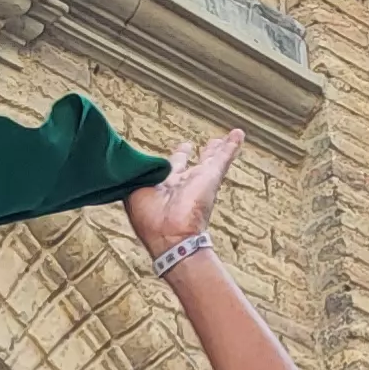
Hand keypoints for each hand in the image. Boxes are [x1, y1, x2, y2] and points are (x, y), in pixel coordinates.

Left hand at [125, 130, 244, 258]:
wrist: (170, 235)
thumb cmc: (148, 219)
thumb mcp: (133, 190)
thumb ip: (135, 173)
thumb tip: (130, 160)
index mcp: (165, 188)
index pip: (170, 168)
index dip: (175, 158)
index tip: (182, 149)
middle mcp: (183, 184)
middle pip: (193, 164)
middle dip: (195, 154)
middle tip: (196, 144)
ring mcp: (199, 180)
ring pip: (212, 159)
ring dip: (219, 148)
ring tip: (226, 137)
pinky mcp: (210, 177)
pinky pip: (223, 158)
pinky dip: (232, 146)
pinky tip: (238, 133)